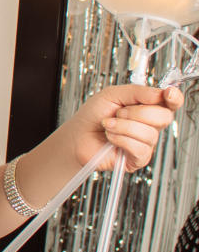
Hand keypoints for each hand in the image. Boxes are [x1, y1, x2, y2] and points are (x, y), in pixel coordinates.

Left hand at [66, 82, 183, 171]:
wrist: (78, 135)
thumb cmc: (93, 115)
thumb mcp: (113, 95)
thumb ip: (137, 92)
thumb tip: (160, 94)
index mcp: (148, 107)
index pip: (172, 102)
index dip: (174, 98)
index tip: (168, 94)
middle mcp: (150, 125)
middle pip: (164, 117)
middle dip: (138, 112)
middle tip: (119, 112)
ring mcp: (146, 143)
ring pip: (149, 133)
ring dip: (123, 126)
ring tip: (108, 125)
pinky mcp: (138, 159)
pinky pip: (139, 148)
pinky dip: (121, 139)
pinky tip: (110, 137)